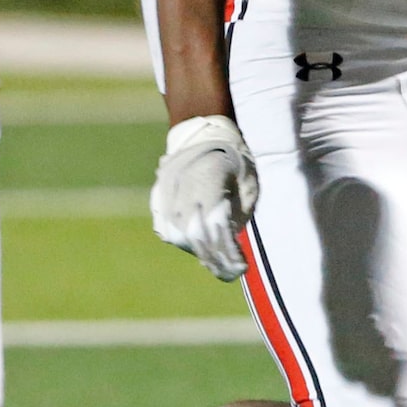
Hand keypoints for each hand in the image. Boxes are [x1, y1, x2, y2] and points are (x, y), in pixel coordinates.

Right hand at [151, 114, 258, 281]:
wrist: (205, 133)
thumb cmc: (235, 160)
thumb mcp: (248, 182)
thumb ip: (238, 212)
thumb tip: (228, 246)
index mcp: (208, 176)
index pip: (215, 225)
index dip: (228, 251)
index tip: (242, 268)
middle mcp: (182, 184)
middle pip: (194, 233)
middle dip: (214, 259)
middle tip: (232, 274)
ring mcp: (166, 189)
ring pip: (177, 234)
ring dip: (198, 252)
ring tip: (217, 263)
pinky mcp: (158, 195)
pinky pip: (164, 228)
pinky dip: (180, 241)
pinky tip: (197, 248)